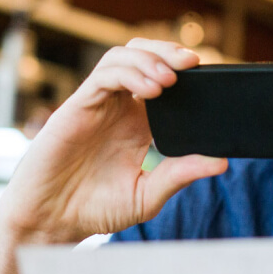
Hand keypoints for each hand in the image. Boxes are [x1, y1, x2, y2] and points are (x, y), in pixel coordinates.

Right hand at [0, 38, 227, 243]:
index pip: (163, 80)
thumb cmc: (94, 209)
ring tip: (171, 78)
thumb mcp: (147, 194)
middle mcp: (118, 108)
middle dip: (169, 52)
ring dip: (150, 59)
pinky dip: (130, 73)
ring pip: (122, 56)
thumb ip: (180, 175)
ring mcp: (97, 104)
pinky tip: (152, 89)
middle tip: (194, 62)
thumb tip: (221, 161)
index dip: (184, 72)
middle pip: (143, 56)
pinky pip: (104, 75)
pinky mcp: (77, 106)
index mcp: (137, 124)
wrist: (51, 221)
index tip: (211, 77)